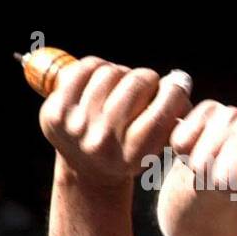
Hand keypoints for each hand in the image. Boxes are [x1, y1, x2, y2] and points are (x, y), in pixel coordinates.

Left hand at [39, 57, 190, 187]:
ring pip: (110, 73)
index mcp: (133, 155)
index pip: (161, 111)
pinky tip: (106, 77)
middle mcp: (103, 142)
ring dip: (124, 73)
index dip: (175, 91)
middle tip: (151, 81)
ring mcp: (76, 126)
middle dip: (148, 78)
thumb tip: (180, 81)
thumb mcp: (156, 146)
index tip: (179, 84)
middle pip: (136, 85)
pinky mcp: (56, 111)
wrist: (87, 168)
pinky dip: (100, 67)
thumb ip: (171, 118)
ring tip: (126, 83)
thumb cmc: (132, 150)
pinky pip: (84, 70)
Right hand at [170, 100, 236, 219]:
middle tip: (236, 185)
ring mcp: (232, 112)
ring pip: (199, 164)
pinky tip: (206, 155)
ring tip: (223, 173)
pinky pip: (181, 143)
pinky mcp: (206, 109)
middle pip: (223, 176)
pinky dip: (187, 157)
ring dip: (206, 178)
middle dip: (227, 190)